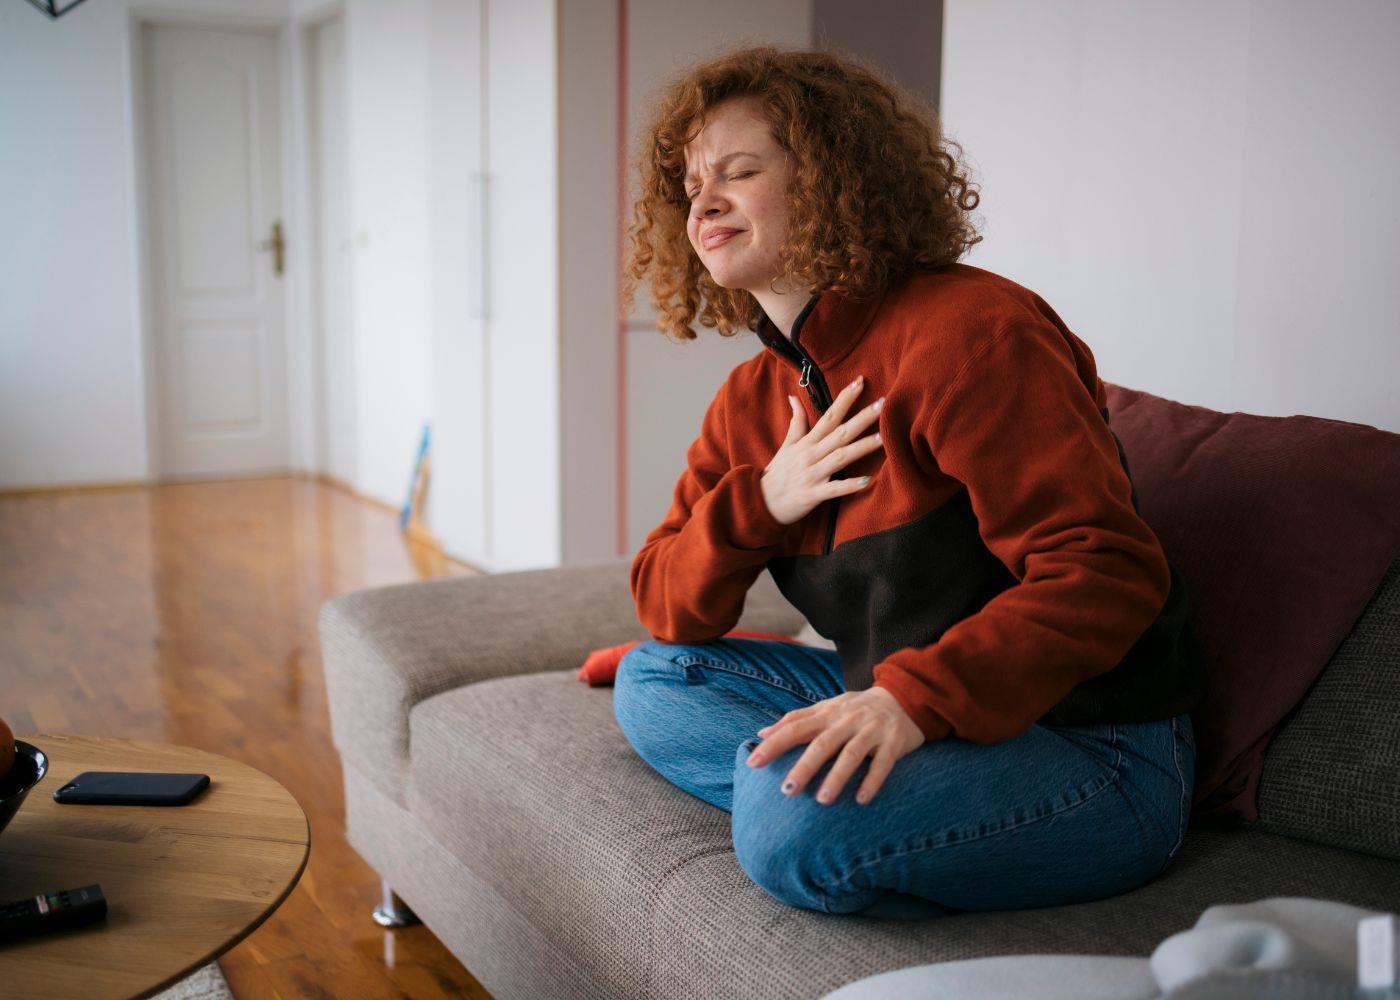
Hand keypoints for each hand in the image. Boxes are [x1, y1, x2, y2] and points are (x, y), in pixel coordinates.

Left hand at [744, 687, 924, 805]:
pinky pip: (883, 763)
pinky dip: (872, 780)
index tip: (753, 763)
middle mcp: (847, 721)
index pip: (795, 727)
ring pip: (851, 754)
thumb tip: (762, 733)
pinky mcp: (894, 742)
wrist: (904, 697)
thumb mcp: (827, 708)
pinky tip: (862, 799)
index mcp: (827, 714)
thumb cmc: (857, 708)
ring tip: (822, 800)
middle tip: (786, 791)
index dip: (774, 744)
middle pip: (822, 743)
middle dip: (803, 766)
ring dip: (836, 777)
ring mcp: (871, 730)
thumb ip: (796, 719)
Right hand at [760, 375, 884, 524]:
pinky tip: (868, 480)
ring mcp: (813, 474)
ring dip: (861, 447)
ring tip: (882, 437)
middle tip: (883, 403)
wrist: (761, 502)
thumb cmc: (777, 474)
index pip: (828, 416)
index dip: (845, 399)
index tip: (861, 382)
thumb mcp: (786, 445)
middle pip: (840, 433)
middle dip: (861, 418)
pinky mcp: (813, 494)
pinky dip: (850, 485)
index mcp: (806, 442)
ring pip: (840, 457)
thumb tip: (794, 397)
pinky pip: (834, 489)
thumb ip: (796, 422)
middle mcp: (811, 455)